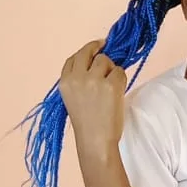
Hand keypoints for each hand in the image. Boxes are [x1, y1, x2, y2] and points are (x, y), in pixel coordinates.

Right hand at [60, 40, 125, 157]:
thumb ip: (79, 80)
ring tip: (110, 88)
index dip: (85, 52)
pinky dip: (121, 80)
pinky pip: (120, 71)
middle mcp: (77, 78)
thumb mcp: (73, 99)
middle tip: (106, 45)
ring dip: (111, 70)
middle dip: (98, 48)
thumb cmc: (87, 124)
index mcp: (65, 82)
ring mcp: (93, 80)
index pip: (73, 58)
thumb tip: (96, 61)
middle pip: (88, 52)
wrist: (95, 140)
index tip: (94, 49)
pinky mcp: (110, 84)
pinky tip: (117, 93)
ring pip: (106, 60)